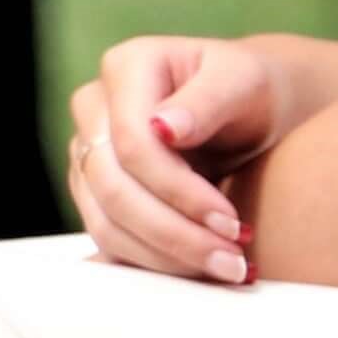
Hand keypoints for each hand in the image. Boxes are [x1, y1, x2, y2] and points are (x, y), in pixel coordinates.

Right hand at [67, 34, 278, 283]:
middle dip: (174, 232)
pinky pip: (110, 239)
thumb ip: (209, 99)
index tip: (232, 223)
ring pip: (106, 221)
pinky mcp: (93, 192)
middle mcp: (93, 107)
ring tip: (225, 269)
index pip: (133, 143)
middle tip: (232, 262)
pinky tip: (200, 270)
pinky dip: (156, 262)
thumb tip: (165, 129)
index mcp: (127, 67)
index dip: (178, 191)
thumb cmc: (250, 89)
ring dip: (166, 256)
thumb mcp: (245, 82)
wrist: (251, 108)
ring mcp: (87, 152)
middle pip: (113, 187)